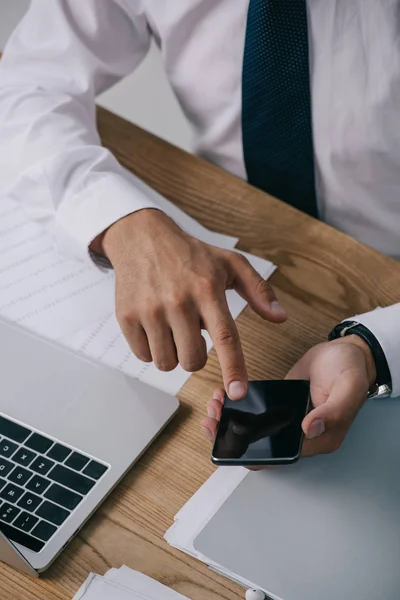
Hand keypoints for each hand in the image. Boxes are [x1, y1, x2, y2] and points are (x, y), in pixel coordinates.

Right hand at [95, 209, 286, 398]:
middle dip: (196, 355)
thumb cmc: (190, 254)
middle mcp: (178, 301)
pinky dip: (151, 348)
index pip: (225, 337)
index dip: (233, 369)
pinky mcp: (126, 317)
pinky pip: (144, 356)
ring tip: (172, 327)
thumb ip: (258, 290)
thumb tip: (280, 317)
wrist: (141, 237)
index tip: (238, 392)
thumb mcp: (230, 264)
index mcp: (208, 289)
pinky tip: (154, 325)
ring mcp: (149, 310)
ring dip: (173, 353)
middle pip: (193, 360)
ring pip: (167, 363)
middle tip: (192, 332)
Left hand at [201, 335, 375, 456]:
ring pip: (255, 430)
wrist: (346, 352)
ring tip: (215, 404)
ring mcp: (289, 420)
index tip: (226, 433)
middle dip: (232, 435)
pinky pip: (256, 412)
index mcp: (319, 440)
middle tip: (212, 417)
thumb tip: (308, 429)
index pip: (278, 457)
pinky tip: (224, 396)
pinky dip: (238, 407)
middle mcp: (302, 435)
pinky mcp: (281, 405)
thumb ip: (333, 412)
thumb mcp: (348, 388)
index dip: (249, 452)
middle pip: (261, 447)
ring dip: (230, 420)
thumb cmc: (352, 371)